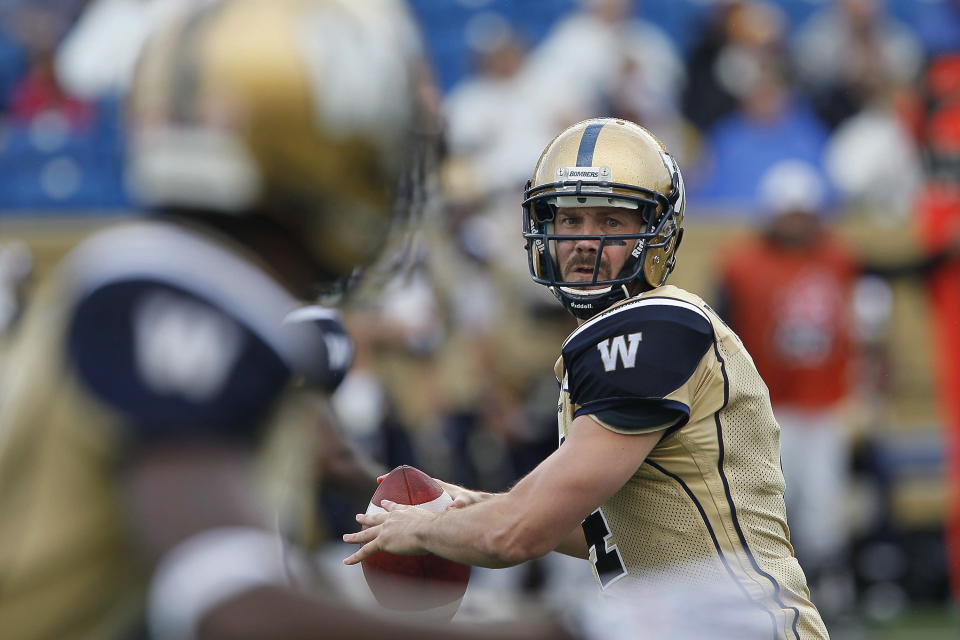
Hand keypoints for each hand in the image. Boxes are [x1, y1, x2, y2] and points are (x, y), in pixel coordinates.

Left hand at [342, 500, 436, 564]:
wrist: (430, 529)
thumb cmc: (438, 527)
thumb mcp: (436, 521)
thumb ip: (438, 524)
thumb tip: (449, 528)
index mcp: (404, 512)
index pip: (393, 507)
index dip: (387, 505)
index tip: (382, 502)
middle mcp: (392, 518)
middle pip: (376, 518)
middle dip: (366, 518)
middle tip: (358, 516)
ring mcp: (385, 530)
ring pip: (366, 534)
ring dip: (355, 536)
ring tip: (346, 537)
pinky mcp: (382, 542)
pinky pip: (365, 551)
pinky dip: (354, 557)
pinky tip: (346, 562)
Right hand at [376, 474, 492, 509]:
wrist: (482, 505)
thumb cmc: (474, 502)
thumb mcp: (466, 502)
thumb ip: (460, 505)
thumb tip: (452, 509)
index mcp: (436, 486)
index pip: (412, 477)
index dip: (396, 477)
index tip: (381, 478)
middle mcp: (432, 490)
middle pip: (408, 485)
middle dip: (392, 486)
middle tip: (376, 486)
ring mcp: (433, 498)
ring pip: (410, 497)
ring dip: (397, 501)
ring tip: (381, 505)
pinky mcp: (435, 508)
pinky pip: (416, 507)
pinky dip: (406, 510)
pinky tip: (397, 520)